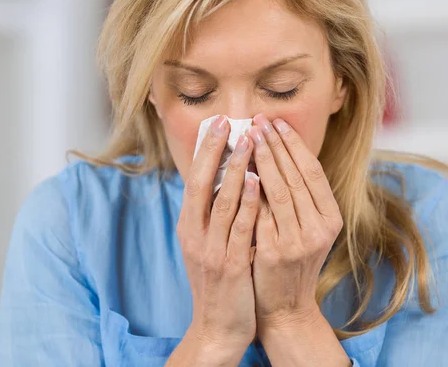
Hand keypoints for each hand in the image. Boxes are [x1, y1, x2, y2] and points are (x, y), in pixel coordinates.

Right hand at [176, 115, 259, 353]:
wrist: (217, 326)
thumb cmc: (217, 282)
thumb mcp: (206, 245)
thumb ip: (211, 216)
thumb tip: (225, 179)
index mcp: (188, 228)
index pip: (193, 181)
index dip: (205, 152)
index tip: (218, 124)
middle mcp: (194, 235)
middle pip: (201, 184)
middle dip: (215, 151)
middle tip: (228, 121)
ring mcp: (211, 250)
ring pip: (222, 201)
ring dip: (236, 169)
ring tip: (248, 140)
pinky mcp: (230, 265)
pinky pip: (240, 228)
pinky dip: (249, 202)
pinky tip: (258, 181)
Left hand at [247, 114, 343, 332]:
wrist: (285, 309)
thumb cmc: (291, 263)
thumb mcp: (306, 230)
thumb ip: (299, 199)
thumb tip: (276, 155)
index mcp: (331, 219)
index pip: (312, 172)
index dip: (295, 145)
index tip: (277, 123)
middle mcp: (320, 228)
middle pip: (296, 176)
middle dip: (276, 144)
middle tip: (258, 120)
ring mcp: (299, 241)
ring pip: (280, 190)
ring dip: (263, 159)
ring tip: (248, 135)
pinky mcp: (276, 252)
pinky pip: (262, 212)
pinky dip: (252, 188)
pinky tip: (240, 168)